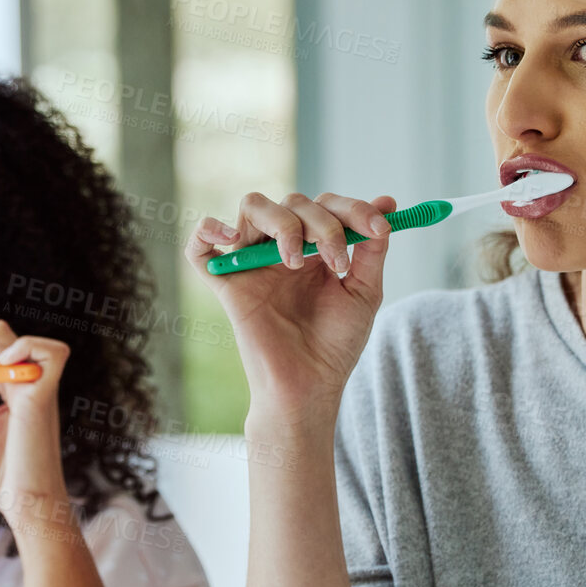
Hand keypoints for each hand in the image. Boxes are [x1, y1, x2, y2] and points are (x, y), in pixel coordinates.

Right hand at [185, 191, 394, 419]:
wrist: (311, 385)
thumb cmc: (336, 344)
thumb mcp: (364, 291)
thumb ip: (372, 249)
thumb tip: (386, 203)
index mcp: (313, 248)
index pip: (325, 205)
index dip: (352, 208)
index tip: (379, 227)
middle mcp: (280, 249)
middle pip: (292, 202)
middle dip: (323, 224)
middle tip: (336, 261)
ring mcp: (251, 264)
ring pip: (253, 207)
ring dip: (283, 224)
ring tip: (298, 261)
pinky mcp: (226, 285)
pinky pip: (199, 249)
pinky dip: (206, 230)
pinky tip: (231, 237)